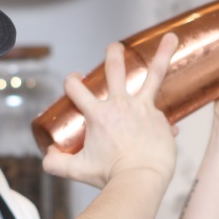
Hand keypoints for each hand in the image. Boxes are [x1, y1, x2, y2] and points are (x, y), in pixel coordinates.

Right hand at [42, 33, 180, 188]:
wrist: (141, 180)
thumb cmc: (110, 176)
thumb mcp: (77, 170)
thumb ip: (57, 164)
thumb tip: (47, 157)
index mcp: (97, 115)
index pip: (76, 87)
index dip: (71, 82)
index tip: (74, 82)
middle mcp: (120, 105)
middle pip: (115, 69)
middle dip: (113, 54)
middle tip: (114, 46)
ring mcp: (143, 109)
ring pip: (153, 74)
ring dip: (161, 54)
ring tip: (171, 38)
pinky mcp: (161, 118)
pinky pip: (163, 113)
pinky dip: (164, 119)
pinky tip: (168, 126)